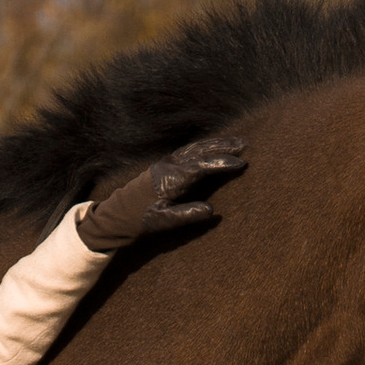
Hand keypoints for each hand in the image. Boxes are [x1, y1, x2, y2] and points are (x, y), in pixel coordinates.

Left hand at [77, 133, 248, 252]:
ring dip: (216, 143)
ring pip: (195, 148)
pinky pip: (189, 151)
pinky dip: (205, 146)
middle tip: (245, 144)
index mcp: (171, 179)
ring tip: (237, 142)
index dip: (222, 163)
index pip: (201, 166)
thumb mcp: (164, 222)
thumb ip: (187, 215)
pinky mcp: (166, 164)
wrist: (118, 214)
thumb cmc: (142, 219)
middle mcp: (170, 166)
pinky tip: (215, 147)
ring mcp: (167, 163)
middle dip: (224, 146)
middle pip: (200, 151)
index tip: (241, 163)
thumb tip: (211, 210)